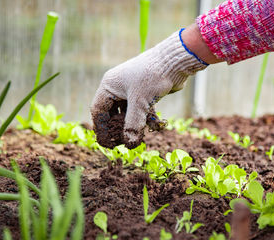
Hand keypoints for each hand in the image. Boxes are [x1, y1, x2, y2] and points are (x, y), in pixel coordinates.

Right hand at [91, 30, 207, 148]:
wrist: (176, 61)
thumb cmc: (153, 76)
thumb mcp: (140, 102)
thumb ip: (133, 124)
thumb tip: (129, 144)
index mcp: (110, 85)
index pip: (98, 110)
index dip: (102, 128)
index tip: (108, 143)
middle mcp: (118, 87)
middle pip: (112, 113)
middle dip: (118, 128)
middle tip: (123, 142)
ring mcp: (132, 89)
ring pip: (128, 113)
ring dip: (134, 124)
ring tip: (140, 136)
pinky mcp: (145, 93)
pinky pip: (141, 110)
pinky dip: (145, 118)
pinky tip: (155, 124)